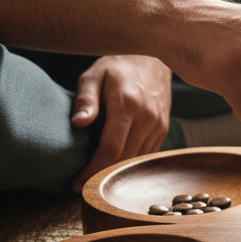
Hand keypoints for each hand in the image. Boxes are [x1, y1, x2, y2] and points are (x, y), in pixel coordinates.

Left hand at [71, 55, 172, 191]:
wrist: (153, 55)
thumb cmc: (117, 66)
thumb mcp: (94, 75)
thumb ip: (86, 99)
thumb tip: (79, 123)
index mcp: (127, 104)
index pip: (111, 149)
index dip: (93, 170)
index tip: (76, 184)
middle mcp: (147, 117)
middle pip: (125, 159)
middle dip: (102, 176)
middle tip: (83, 186)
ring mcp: (159, 123)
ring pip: (138, 160)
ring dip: (117, 172)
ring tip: (96, 179)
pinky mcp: (164, 127)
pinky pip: (147, 153)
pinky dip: (131, 162)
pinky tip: (116, 166)